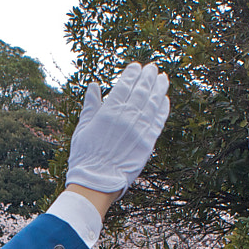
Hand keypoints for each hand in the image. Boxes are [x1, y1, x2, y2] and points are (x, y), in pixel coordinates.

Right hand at [66, 64, 170, 200]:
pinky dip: (163, 109)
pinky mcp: (148, 143)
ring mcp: (139, 130)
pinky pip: (158, 121)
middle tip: (152, 68)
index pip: (124, 86)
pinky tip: (165, 100)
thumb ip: (91, 106)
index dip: (132, 74)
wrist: (97, 181)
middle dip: (148, 77)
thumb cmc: (85, 156)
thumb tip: (94, 86)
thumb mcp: (83, 128)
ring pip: (153, 103)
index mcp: (109, 112)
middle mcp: (126, 118)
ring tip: (162, 78)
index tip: (136, 67)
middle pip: (141, 91)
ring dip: (159, 89)